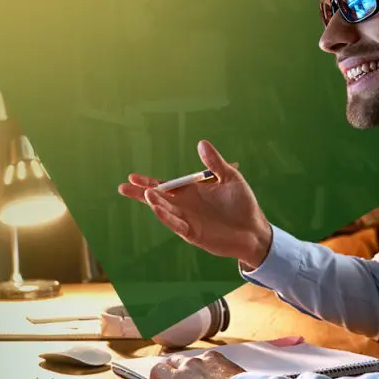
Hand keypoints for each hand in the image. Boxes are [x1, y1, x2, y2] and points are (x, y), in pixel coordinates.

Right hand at [117, 140, 272, 268]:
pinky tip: (156, 208)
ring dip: (154, 203)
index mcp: (191, 192)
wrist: (254, 230)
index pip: (165, 186)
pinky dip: (166, 217)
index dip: (148, 182)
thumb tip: (201, 143)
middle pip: (158, 199)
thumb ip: (215, 163)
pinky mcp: (194, 234)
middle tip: (123, 187)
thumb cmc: (243, 204)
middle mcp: (185, 206)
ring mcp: (188, 221)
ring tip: (145, 194)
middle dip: (141, 193)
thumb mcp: (230, 177)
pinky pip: (176, 225)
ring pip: (166, 211)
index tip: (132, 177)